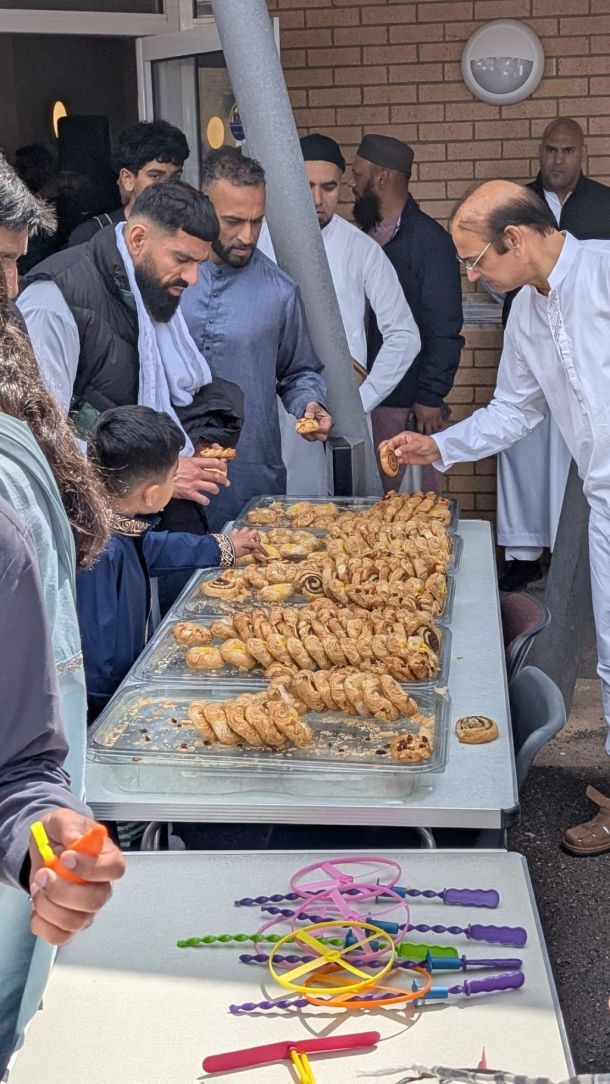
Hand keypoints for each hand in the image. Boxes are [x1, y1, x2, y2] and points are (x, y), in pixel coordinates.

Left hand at [28, 809, 124, 945]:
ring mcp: (87, 909)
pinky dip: (42, 923)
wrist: (44, 849)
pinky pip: (59, 936)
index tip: (67, 857)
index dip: (91, 868)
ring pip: (75, 921)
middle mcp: (101, 887)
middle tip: (44, 873)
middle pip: (95, 901)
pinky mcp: (69, 924)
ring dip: (48, 905)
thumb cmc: (60, 835)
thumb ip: (70, 827)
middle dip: (62, 890)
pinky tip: (38, 904)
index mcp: (108, 858)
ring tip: (39, 885)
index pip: (114, 869)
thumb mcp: (62, 820)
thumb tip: (76, 840)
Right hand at [173, 456, 229, 505]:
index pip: (214, 462)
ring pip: (212, 487)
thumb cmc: (168, 466)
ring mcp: (194, 483)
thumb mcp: (181, 459)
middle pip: (216, 476)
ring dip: (216, 490)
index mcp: (195, 462)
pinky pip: (202, 499)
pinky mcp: (189, 493)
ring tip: (215, 490)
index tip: (224, 467)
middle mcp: (197, 473)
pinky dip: (205, 501)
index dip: (222, 465)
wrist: (158, 475)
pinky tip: (205, 500)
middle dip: (223, 479)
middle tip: (226, 482)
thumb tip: (196, 460)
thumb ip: (190, 460)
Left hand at [230, 527, 265, 558]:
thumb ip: (248, 551)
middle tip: (254, 543)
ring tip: (247, 539)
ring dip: (248, 534)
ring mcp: (238, 534)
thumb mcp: (242, 553)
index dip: (263, 550)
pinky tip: (238, 537)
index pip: (257, 545)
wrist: (221, 548)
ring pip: (246, 529)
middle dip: (256, 537)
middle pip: (255, 532)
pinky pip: (237, 530)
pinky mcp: (233, 533)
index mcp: (247, 542)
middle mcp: (244, 536)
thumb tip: (252, 550)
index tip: (266, 554)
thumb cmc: (232, 551)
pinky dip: (239, 533)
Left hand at [301, 402, 332, 441]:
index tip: (311, 426)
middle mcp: (324, 428)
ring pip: (314, 438)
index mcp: (327, 421)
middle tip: (306, 429)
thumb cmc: (314, 407)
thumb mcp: (312, 405)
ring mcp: (318, 432)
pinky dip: (304, 435)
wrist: (310, 409)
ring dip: (307, 435)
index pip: (325, 429)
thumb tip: (308, 416)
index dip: (318, 429)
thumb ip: (310, 409)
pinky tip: (301, 429)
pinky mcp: (312, 434)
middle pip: (322, 437)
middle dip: (313, 434)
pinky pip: (308, 438)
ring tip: (302, 428)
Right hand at [378, 431, 440, 465]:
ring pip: (393, 456)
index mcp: (403, 437)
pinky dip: (395, 465)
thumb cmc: (427, 443)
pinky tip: (392, 467)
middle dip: (386, 453)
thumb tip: (396, 452)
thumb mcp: (416, 444)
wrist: (435, 451)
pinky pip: (398, 462)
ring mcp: (403, 452)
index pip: (392, 441)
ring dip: (390, 460)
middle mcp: (401, 445)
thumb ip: (405, 448)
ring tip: (386, 464)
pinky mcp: (406, 459)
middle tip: (383, 458)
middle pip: (390, 448)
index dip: (387, 446)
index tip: (384, 451)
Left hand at [409, 403, 445, 435]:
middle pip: (428, 432)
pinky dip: (441, 426)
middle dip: (427, 434)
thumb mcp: (413, 409)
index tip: (419, 434)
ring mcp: (434, 419)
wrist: (429, 396)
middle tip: (427, 434)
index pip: (420, 430)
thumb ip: (410, 416)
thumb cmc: (419, 403)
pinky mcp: (439, 416)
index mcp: (420, 420)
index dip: (419, 433)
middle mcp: (428, 421)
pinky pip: (441, 424)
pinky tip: (440, 428)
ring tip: (433, 432)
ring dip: (434, 431)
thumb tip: (408, 422)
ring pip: (435, 429)